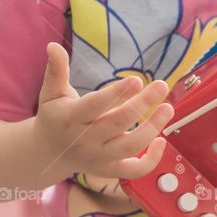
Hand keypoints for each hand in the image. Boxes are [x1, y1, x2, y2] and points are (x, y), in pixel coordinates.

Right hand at [33, 42, 173, 181]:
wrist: (48, 153)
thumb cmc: (54, 116)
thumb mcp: (51, 93)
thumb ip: (56, 70)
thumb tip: (53, 45)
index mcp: (70, 118)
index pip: (95, 105)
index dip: (116, 93)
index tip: (136, 80)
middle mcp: (84, 140)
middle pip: (118, 123)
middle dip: (142, 104)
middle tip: (162, 85)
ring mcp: (98, 158)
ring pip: (130, 146)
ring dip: (152, 128)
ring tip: (168, 108)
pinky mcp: (109, 170)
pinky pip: (134, 171)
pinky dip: (151, 160)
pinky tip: (162, 141)